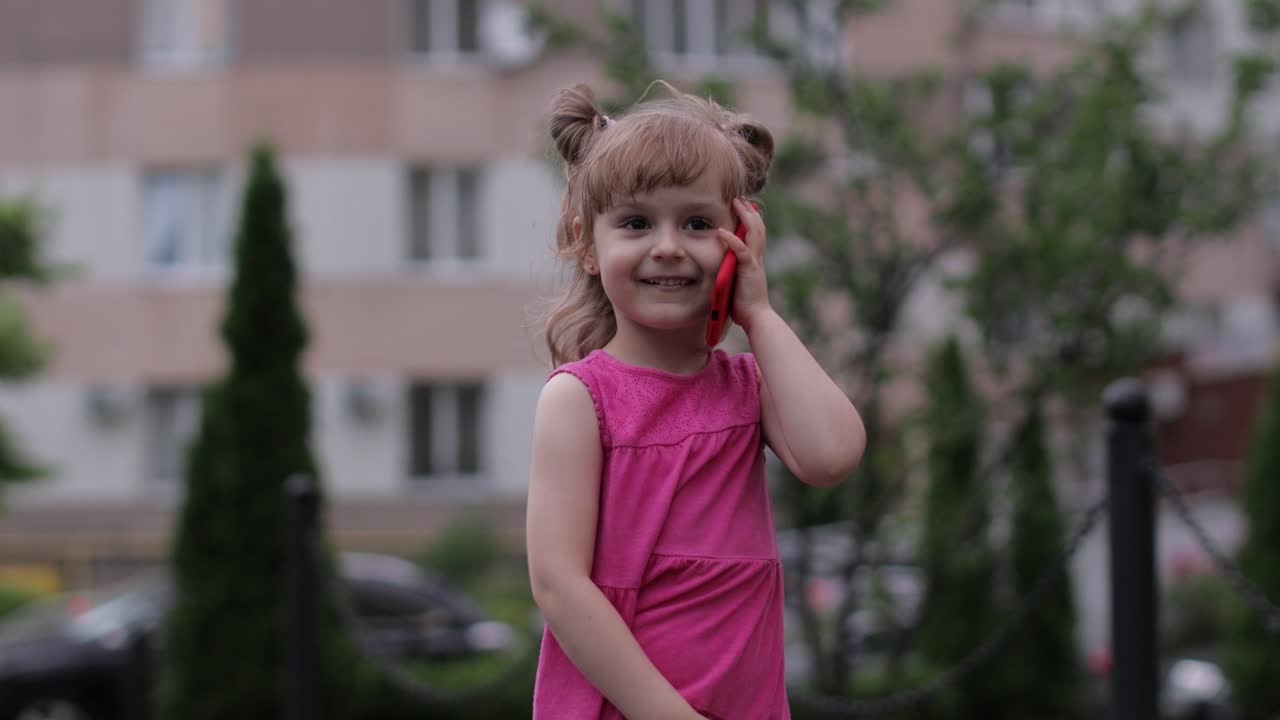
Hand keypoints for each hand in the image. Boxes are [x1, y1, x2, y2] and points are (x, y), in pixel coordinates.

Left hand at [715, 197, 772, 333]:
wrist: (757, 318)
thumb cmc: (745, 307)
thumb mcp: (737, 284)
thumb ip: (732, 273)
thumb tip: (720, 271)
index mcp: (755, 262)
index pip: (756, 235)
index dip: (751, 220)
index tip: (743, 207)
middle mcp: (757, 259)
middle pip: (758, 228)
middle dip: (749, 212)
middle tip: (740, 198)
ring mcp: (754, 263)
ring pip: (754, 233)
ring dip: (745, 217)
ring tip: (736, 203)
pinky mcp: (749, 270)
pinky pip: (740, 251)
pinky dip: (731, 240)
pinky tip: (721, 231)